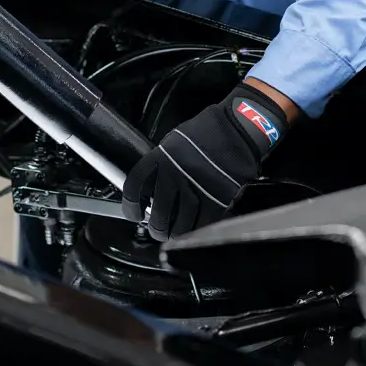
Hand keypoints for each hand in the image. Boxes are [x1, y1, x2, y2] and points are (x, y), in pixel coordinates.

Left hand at [121, 82, 290, 240]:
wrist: (235, 129)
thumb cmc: (205, 133)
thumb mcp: (173, 142)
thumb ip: (160, 164)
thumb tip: (151, 188)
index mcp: (160, 157)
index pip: (134, 186)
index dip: (130, 206)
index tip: (133, 215)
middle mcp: (174, 173)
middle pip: (158, 213)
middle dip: (156, 228)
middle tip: (158, 231)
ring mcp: (195, 187)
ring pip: (179, 224)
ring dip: (174, 235)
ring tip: (174, 236)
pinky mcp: (216, 197)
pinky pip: (202, 223)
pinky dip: (196, 232)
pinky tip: (193, 232)